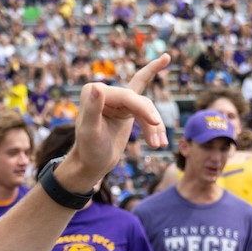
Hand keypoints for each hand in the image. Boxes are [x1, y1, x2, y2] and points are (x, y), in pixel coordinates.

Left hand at [63, 53, 170, 188]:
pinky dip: (155, 117)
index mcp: (92, 91)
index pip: (125, 96)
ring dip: (154, 126)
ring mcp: (116, 99)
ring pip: (144, 106)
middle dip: (150, 120)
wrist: (92, 163)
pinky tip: (163, 130)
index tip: (155, 123)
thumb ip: (92, 109)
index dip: (142, 109)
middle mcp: (104, 91)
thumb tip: (97, 87)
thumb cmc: (89, 150)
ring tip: (159, 145)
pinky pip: (144, 100)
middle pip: (137, 100)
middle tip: (159, 143)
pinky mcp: (126, 108)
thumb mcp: (90, 132)